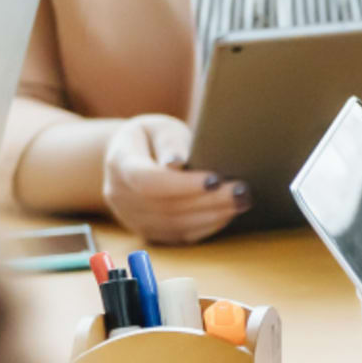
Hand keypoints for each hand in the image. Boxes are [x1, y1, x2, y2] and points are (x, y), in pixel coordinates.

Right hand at [103, 114, 246, 244]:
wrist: (132, 158)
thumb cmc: (153, 137)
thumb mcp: (159, 127)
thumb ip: (169, 142)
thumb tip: (176, 164)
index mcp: (120, 163)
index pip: (148, 180)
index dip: (182, 184)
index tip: (215, 179)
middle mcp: (120, 195)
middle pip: (166, 206)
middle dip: (208, 200)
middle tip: (241, 191)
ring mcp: (132, 217)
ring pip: (174, 224)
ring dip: (211, 215)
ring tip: (241, 201)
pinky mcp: (148, 231)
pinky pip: (178, 235)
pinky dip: (206, 226)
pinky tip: (227, 213)